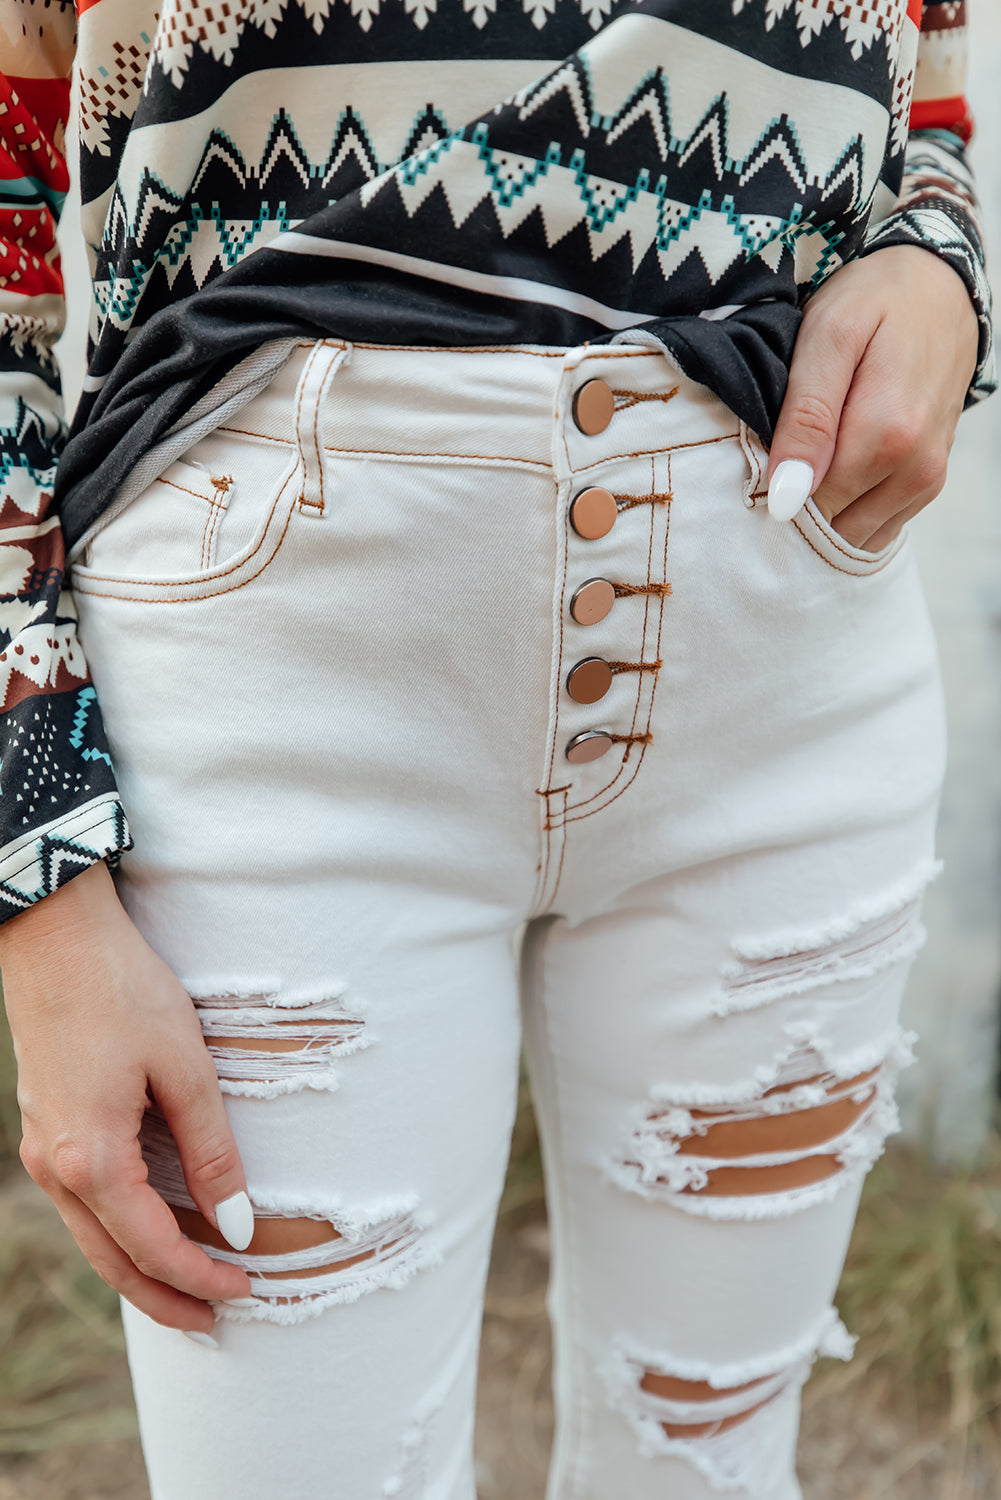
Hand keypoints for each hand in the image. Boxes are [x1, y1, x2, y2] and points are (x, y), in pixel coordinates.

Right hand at [1, 862, 252, 1333]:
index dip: (202, 1278)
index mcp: (92, 1161)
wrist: (54, 937)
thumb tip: (239, 1226)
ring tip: (188, 1289)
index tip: (247, 1289)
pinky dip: (117, 1232)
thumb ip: (213, 1152)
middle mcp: (57, 1169)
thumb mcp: (186, 1068)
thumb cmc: (123, 992)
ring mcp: (43, 1150)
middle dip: (165, 1298)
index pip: (153, 1248)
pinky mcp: (45, 1128)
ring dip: (139, 1270)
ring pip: (92, 1237)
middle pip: (113, 1262)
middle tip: (216, 1321)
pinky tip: (148, 1229)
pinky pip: (82, 1204)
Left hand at [766, 245, 980, 549]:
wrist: (938, 288)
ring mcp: (927, 481)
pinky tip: (833, 472)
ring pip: (855, 534)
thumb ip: (806, 417)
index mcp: (890, 434)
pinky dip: (849, 512)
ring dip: (824, 512)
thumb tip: (786, 498)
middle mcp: (917, 468)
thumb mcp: (829, 337)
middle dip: (798, 502)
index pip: (811, 503)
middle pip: (833, 524)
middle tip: (782, 450)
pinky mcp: (928, 485)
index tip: (761, 456)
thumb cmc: (875, 303)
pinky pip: (878, 527)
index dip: (776, 489)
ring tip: (810, 456)